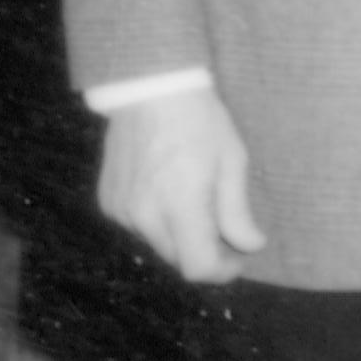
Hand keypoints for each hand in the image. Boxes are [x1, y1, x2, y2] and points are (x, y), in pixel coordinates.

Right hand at [98, 87, 266, 282]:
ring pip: (156, 244)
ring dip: (179, 236)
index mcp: (180, 205)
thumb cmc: (200, 121)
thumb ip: (237, 211)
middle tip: (225, 232)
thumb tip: (252, 245)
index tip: (238, 260)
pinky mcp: (108, 202)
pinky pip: (137, 227)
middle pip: (177, 259)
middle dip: (203, 252)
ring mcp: (121, 210)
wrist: (150, 89)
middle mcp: (144, 215)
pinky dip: (156, 221)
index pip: (197, 267)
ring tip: (197, 203)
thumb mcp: (232, 161)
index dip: (221, 271)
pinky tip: (170, 193)